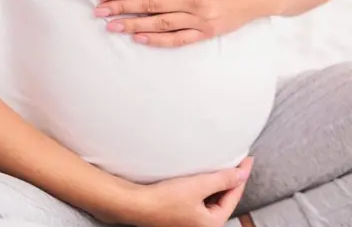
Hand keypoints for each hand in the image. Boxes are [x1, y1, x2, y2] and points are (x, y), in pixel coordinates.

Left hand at [96, 0, 282, 46]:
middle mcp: (195, 2)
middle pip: (150, 6)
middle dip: (121, 8)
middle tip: (99, 12)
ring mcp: (201, 20)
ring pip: (159, 25)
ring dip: (132, 26)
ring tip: (111, 27)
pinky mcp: (208, 33)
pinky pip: (178, 40)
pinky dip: (157, 40)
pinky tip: (139, 38)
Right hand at [110, 158, 253, 226]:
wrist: (135, 204)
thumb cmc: (164, 200)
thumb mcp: (198, 186)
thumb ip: (223, 179)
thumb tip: (242, 174)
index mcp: (212, 223)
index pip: (233, 196)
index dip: (240, 176)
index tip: (245, 160)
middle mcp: (202, 224)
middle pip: (223, 198)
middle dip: (229, 180)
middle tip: (234, 162)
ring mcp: (190, 219)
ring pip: (210, 198)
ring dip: (215, 182)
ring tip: (218, 166)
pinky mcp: (178, 212)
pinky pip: (197, 198)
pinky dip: (202, 186)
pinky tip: (198, 176)